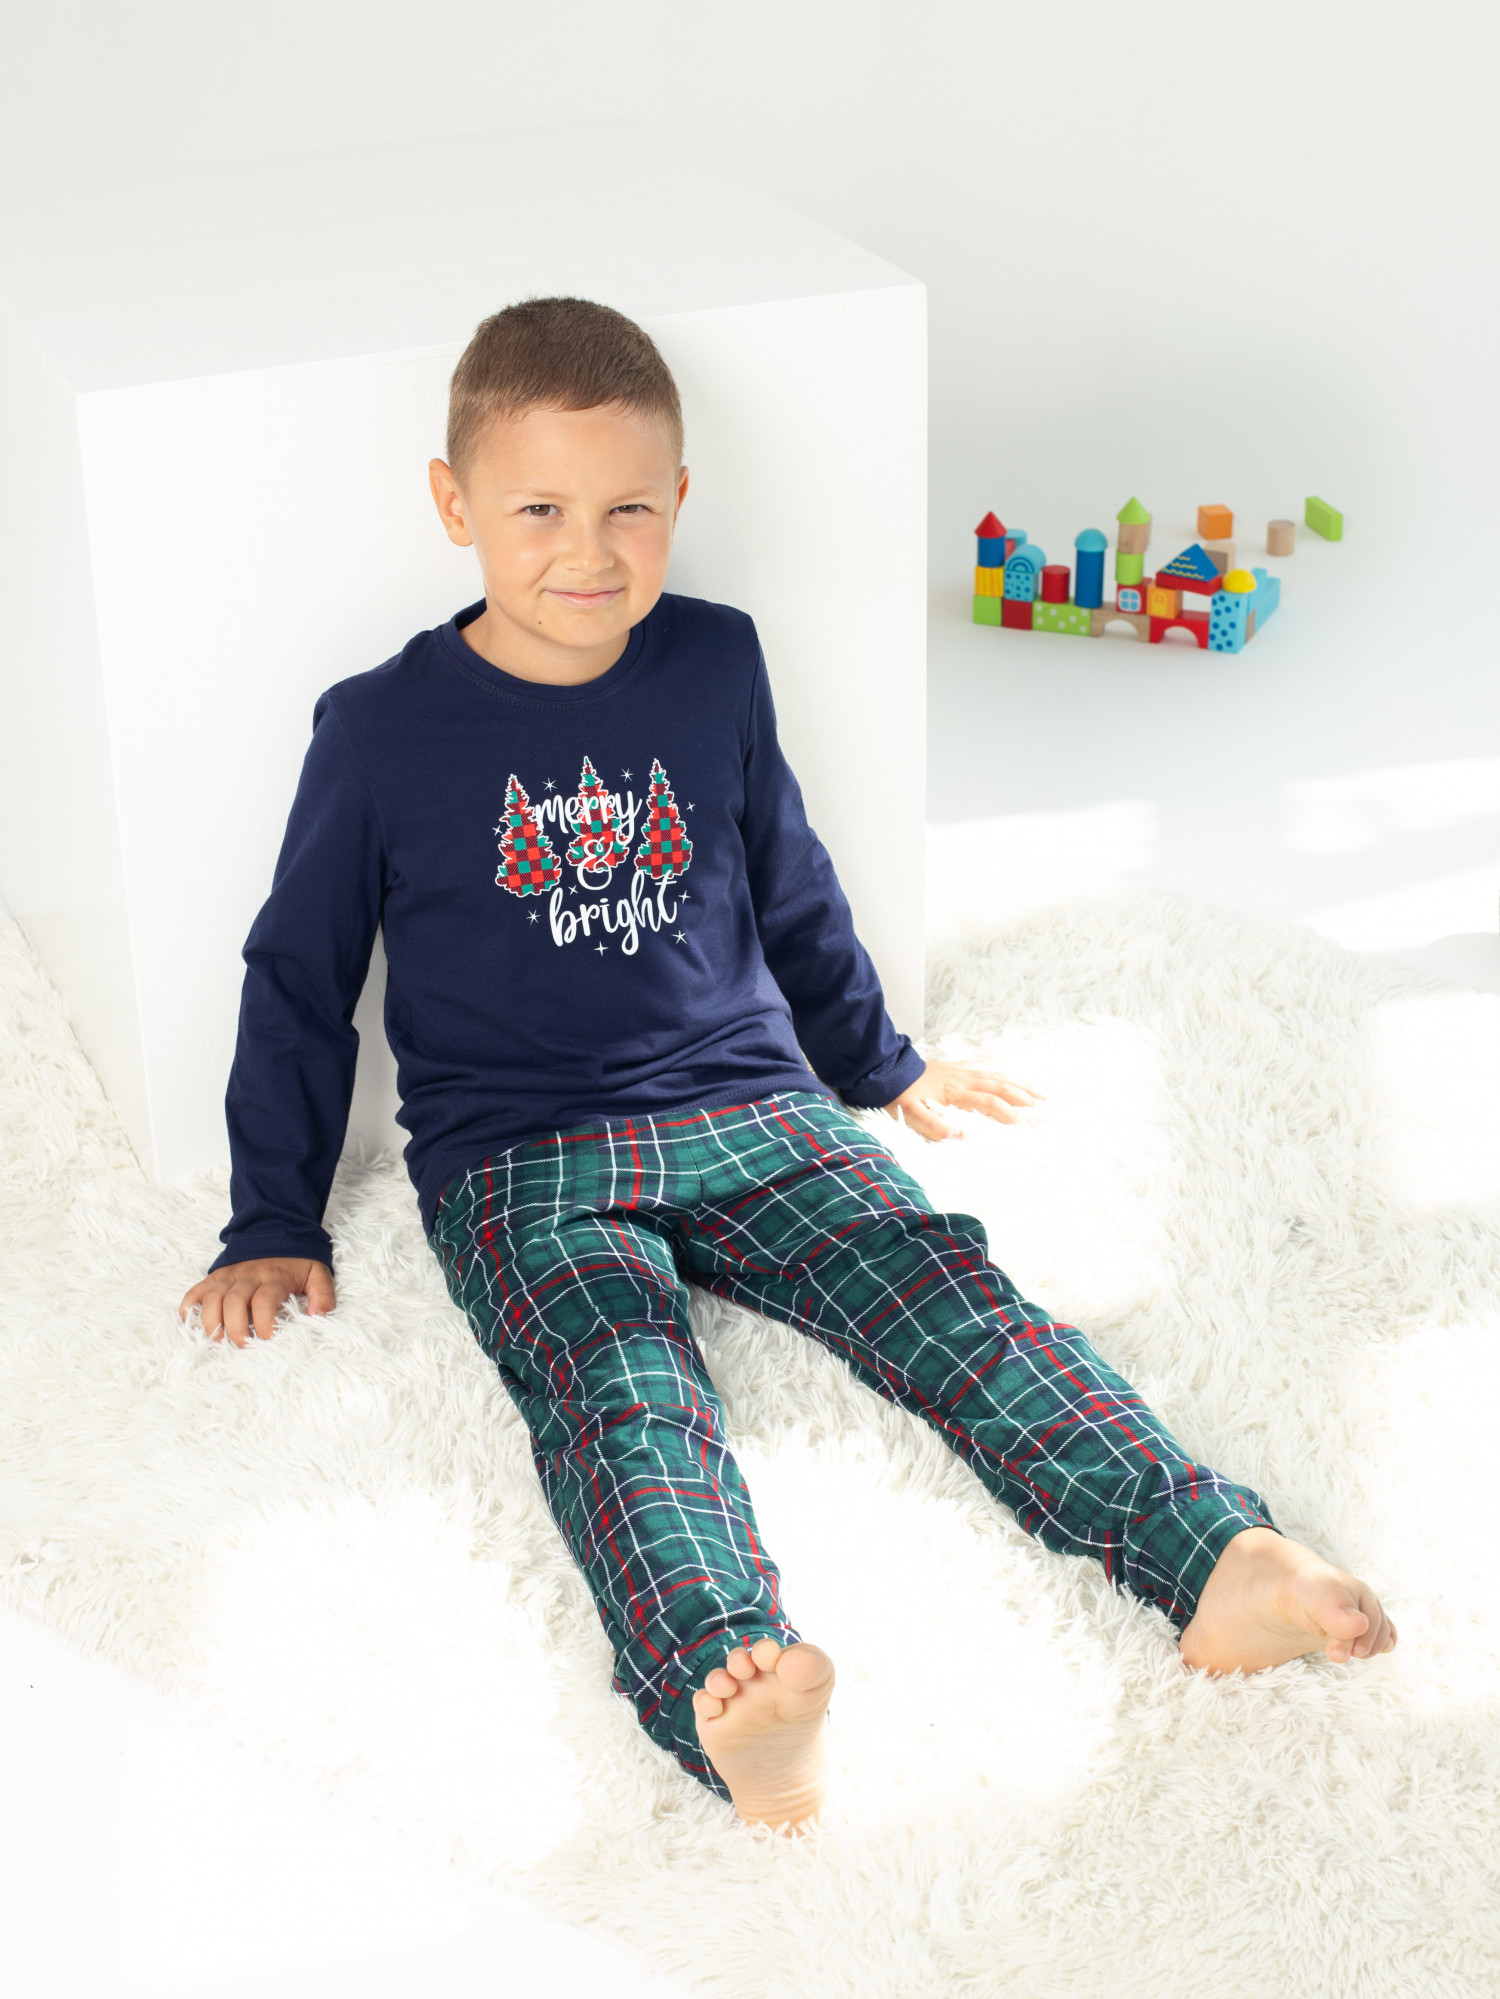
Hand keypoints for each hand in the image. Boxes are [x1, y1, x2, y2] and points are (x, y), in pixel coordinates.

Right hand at [179, 1258, 334, 1347]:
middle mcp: (249, 1275)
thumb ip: (323, 1296)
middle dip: (235, 1329)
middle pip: (234, 1302)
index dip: (264, 1324)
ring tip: (218, 1342)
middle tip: (242, 1346)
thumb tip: (318, 1316)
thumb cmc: (297, 1262)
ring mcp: (230, 1275)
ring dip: (211, 1322)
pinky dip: (189, 1306)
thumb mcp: (318, 1274)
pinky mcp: (217, 1275)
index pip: (264, 1301)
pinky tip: (190, 1323)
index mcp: (275, 1276)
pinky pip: (197, 1290)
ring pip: (212, 1297)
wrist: (278, 1231)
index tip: (268, 1341)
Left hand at [883, 1060, 1042, 1141]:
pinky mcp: (956, 1067)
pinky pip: (987, 1069)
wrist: (884, 1068)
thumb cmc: (898, 1095)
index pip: (988, 1102)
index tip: (1024, 1126)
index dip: (1007, 1113)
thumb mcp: (910, 1115)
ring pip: (997, 1075)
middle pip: (1000, 1085)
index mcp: (954, 1092)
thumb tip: (960, 1136)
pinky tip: (1012, 1078)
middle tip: (1044, 1108)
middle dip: (1023, 1096)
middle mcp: (963, 1079)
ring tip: (1039, 1094)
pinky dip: (1004, 1074)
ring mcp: (961, 1070)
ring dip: (1020, 1084)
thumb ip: (934, 1126)